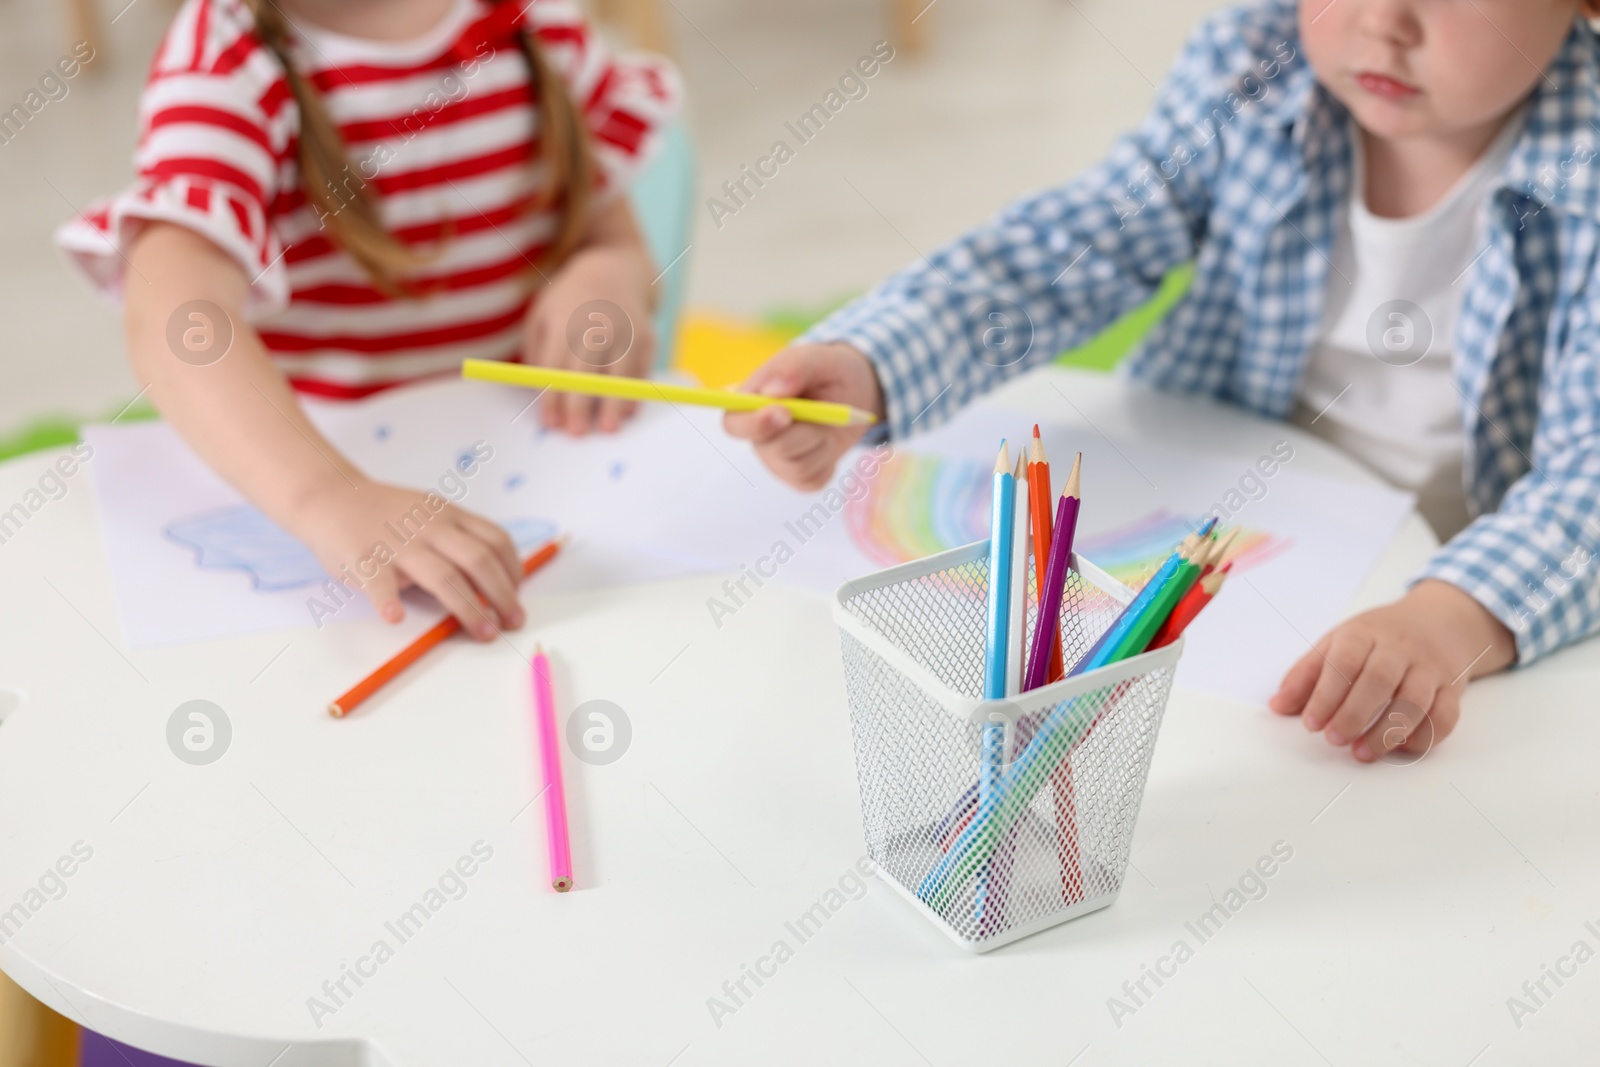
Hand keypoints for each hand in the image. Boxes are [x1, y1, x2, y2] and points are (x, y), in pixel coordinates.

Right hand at [294, 478, 523, 639]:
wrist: (331, 497)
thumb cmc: (387, 515)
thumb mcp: (431, 514)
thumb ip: (458, 539)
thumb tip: (494, 580)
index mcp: (449, 516)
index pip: (496, 540)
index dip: (514, 570)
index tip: (517, 594)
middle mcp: (430, 527)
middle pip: (479, 560)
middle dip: (503, 595)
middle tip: (513, 622)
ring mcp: (399, 542)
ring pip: (443, 576)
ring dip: (469, 608)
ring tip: (484, 632)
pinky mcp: (365, 558)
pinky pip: (378, 581)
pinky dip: (387, 600)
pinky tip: (395, 617)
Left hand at [523, 242, 655, 434]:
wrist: (612, 271)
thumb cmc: (569, 302)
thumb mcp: (542, 317)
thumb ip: (538, 353)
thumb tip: (543, 392)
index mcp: (564, 323)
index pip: (556, 368)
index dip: (552, 399)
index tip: (550, 423)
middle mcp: (596, 327)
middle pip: (586, 373)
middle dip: (580, 406)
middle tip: (576, 433)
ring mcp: (624, 331)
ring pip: (619, 374)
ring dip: (614, 404)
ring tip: (609, 428)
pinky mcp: (645, 338)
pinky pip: (641, 371)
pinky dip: (635, 392)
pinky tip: (627, 410)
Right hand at [722, 342, 885, 489]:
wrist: (854, 393)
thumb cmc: (826, 371)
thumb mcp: (816, 357)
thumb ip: (792, 366)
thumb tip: (771, 390)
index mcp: (750, 404)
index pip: (734, 424)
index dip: (754, 424)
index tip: (783, 412)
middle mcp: (759, 436)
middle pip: (772, 449)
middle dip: (804, 432)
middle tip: (824, 411)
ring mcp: (778, 460)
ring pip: (797, 466)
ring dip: (821, 443)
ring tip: (827, 420)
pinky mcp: (799, 477)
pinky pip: (814, 478)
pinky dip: (830, 459)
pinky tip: (829, 440)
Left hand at [1268, 579, 1515, 760]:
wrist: (1439, 621)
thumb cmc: (1377, 638)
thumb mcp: (1336, 643)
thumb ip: (1306, 674)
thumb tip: (1278, 706)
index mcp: (1364, 633)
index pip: (1345, 662)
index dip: (1326, 695)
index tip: (1311, 723)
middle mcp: (1400, 648)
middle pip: (1380, 680)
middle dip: (1354, 715)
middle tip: (1334, 740)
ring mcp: (1430, 668)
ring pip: (1415, 701)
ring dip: (1387, 732)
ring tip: (1362, 753)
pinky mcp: (1452, 689)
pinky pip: (1445, 716)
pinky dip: (1424, 738)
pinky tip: (1399, 748)